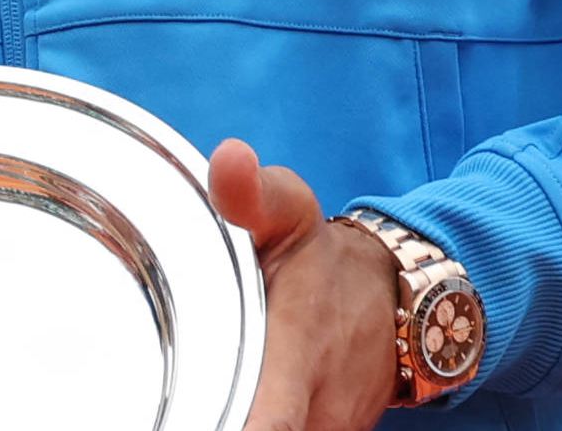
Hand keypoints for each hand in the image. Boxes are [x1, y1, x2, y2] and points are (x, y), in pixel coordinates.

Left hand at [210, 139, 402, 430]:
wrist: (395, 297)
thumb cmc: (322, 255)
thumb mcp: (289, 212)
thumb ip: (253, 193)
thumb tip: (229, 158)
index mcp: (298, 355)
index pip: (268, 422)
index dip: (230, 422)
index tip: (188, 412)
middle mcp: (316, 410)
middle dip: (212, 416)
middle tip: (166, 400)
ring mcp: (324, 429)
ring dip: (225, 417)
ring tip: (182, 397)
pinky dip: (244, 421)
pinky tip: (210, 402)